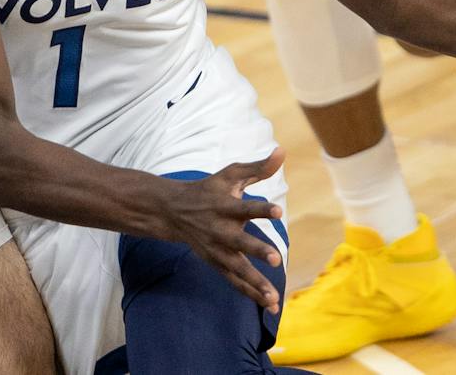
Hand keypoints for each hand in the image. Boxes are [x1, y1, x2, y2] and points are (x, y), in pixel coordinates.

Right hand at [161, 148, 285, 310]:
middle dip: (257, 251)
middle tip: (277, 258)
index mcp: (224, 206)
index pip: (245, 207)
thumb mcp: (230, 174)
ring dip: (255, 283)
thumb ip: (258, 167)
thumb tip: (282, 151)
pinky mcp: (216, 262)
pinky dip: (250, 293)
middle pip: (239, 242)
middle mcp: (220, 230)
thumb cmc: (209, 189)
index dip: (262, 208)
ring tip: (274, 298)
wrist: (173, 211)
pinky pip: (234, 281)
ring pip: (236, 268)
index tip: (279, 210)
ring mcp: (216, 249)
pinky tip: (269, 304)